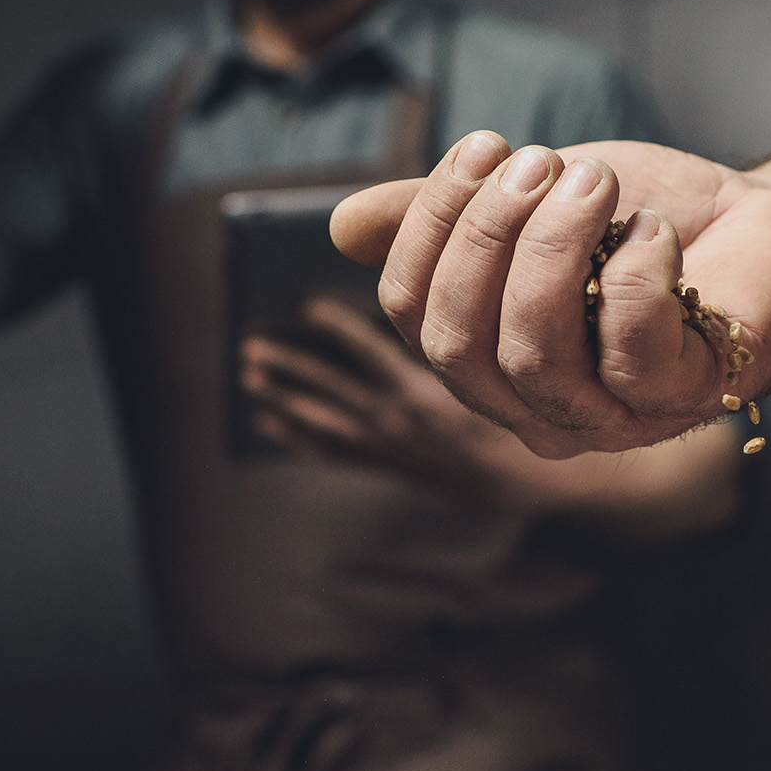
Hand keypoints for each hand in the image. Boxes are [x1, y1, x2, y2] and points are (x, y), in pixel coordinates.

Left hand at [240, 296, 541, 504]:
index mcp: (425, 391)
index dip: (337, 327)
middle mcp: (399, 421)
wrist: (520, 477)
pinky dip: (296, 437)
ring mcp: (388, 447)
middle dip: (290, 367)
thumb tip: (408, 293)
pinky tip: (268, 422)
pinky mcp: (385, 466)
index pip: (370, 351)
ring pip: (323, 421)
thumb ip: (445, 332)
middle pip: (332, 389)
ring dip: (284, 399)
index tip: (308, 306)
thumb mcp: (489, 363)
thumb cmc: (510, 410)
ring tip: (250, 378)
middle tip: (252, 346)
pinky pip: (331, 453)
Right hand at [329, 133, 770, 457]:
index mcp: (492, 365)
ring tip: (597, 181)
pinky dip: (636, 274)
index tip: (485, 144)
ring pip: (532, 351)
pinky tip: (658, 234)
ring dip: (554, 246)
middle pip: (458, 343)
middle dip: (486, 232)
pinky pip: (629, 348)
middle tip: (548, 159)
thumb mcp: (536, 201)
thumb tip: (342, 228)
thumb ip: (445, 215)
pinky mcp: (685, 399)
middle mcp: (540, 409)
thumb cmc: (653, 221)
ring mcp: (613, 417)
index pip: (414, 314)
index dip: (430, 225)